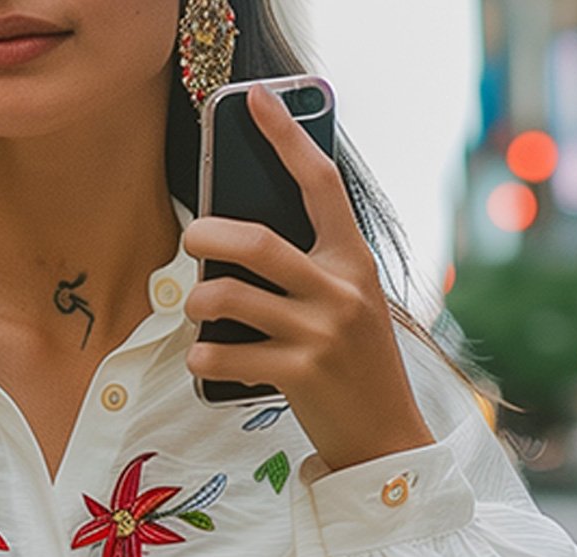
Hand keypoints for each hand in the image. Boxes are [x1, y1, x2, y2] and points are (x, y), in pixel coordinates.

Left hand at [182, 83, 434, 471]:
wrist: (386, 435)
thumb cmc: (355, 365)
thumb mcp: (349, 306)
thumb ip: (310, 271)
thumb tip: (235, 242)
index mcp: (355, 262)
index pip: (320, 184)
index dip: (287, 137)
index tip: (256, 101)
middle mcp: (342, 291)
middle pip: (256, 242)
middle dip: (207, 234)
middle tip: (190, 238)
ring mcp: (322, 333)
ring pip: (231, 297)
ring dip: (197, 301)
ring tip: (194, 308)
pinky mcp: (301, 373)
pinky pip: (228, 353)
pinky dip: (204, 354)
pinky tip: (204, 357)